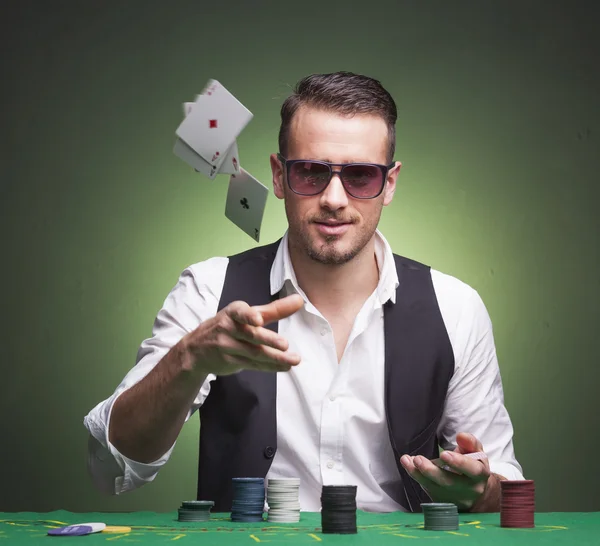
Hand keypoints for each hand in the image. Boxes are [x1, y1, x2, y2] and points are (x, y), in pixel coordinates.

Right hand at [180, 294, 303, 375]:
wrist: (196, 350)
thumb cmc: (229, 326)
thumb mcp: (247, 315)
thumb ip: (274, 309)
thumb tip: (299, 301)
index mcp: (233, 313)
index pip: (240, 312)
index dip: (248, 315)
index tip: (258, 319)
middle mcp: (228, 328)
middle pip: (250, 335)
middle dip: (268, 340)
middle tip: (285, 344)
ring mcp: (227, 347)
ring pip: (254, 353)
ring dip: (275, 357)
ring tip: (294, 359)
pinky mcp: (230, 362)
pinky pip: (253, 365)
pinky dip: (270, 366)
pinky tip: (284, 367)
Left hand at [400, 432, 496, 510]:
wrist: (475, 494)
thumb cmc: (474, 467)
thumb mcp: (477, 453)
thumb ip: (470, 443)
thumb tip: (461, 436)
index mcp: (480, 476)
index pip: (472, 470)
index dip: (459, 463)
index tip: (443, 454)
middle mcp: (468, 490)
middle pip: (448, 482)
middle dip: (431, 471)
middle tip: (418, 459)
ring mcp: (453, 498)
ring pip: (434, 487)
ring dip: (418, 474)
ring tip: (406, 460)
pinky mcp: (442, 501)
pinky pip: (428, 489)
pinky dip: (417, 477)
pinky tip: (408, 465)